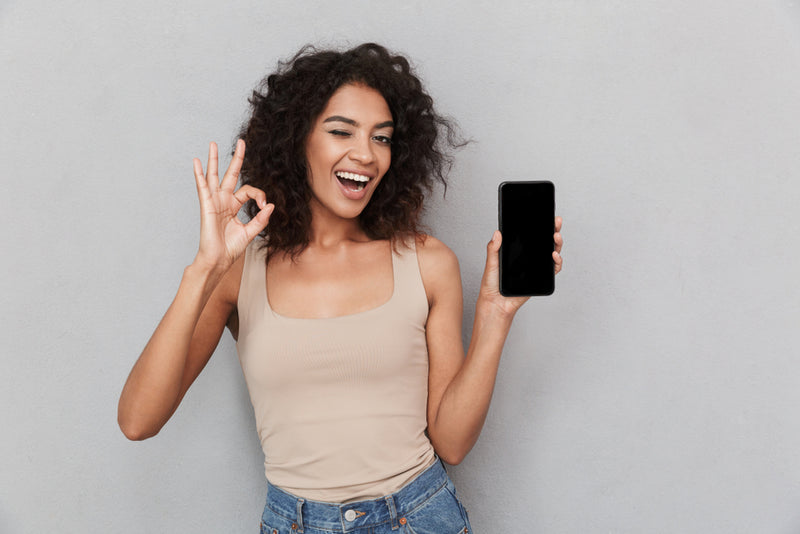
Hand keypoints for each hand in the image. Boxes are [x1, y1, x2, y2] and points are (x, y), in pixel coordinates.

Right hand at [192, 140, 273, 272]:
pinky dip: (199, 174)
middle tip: (241, 142)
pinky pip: (202, 187)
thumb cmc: (231, 248)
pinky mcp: (206, 205)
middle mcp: (223, 200)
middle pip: (231, 175)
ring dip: (214, 160)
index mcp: (234, 206)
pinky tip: (196, 162)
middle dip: (237, 159)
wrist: (218, 259)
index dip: (259, 195)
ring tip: (213, 144)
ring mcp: (214, 201)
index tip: (264, 206)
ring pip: (214, 176)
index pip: (248, 191)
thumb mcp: (251, 232)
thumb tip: (271, 205)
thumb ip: (261, 219)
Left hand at [477, 216, 562, 317]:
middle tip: (556, 222)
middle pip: (544, 241)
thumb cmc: (492, 283)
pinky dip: (557, 262)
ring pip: (551, 252)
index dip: (540, 225)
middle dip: (553, 230)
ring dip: (557, 244)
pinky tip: (554, 256)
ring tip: (555, 237)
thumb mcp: (491, 263)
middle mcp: (529, 257)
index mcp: (518, 251)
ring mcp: (536, 267)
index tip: (545, 215)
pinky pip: (553, 269)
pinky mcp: (540, 278)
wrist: (496, 302)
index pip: (531, 235)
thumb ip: (493, 248)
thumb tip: (497, 232)